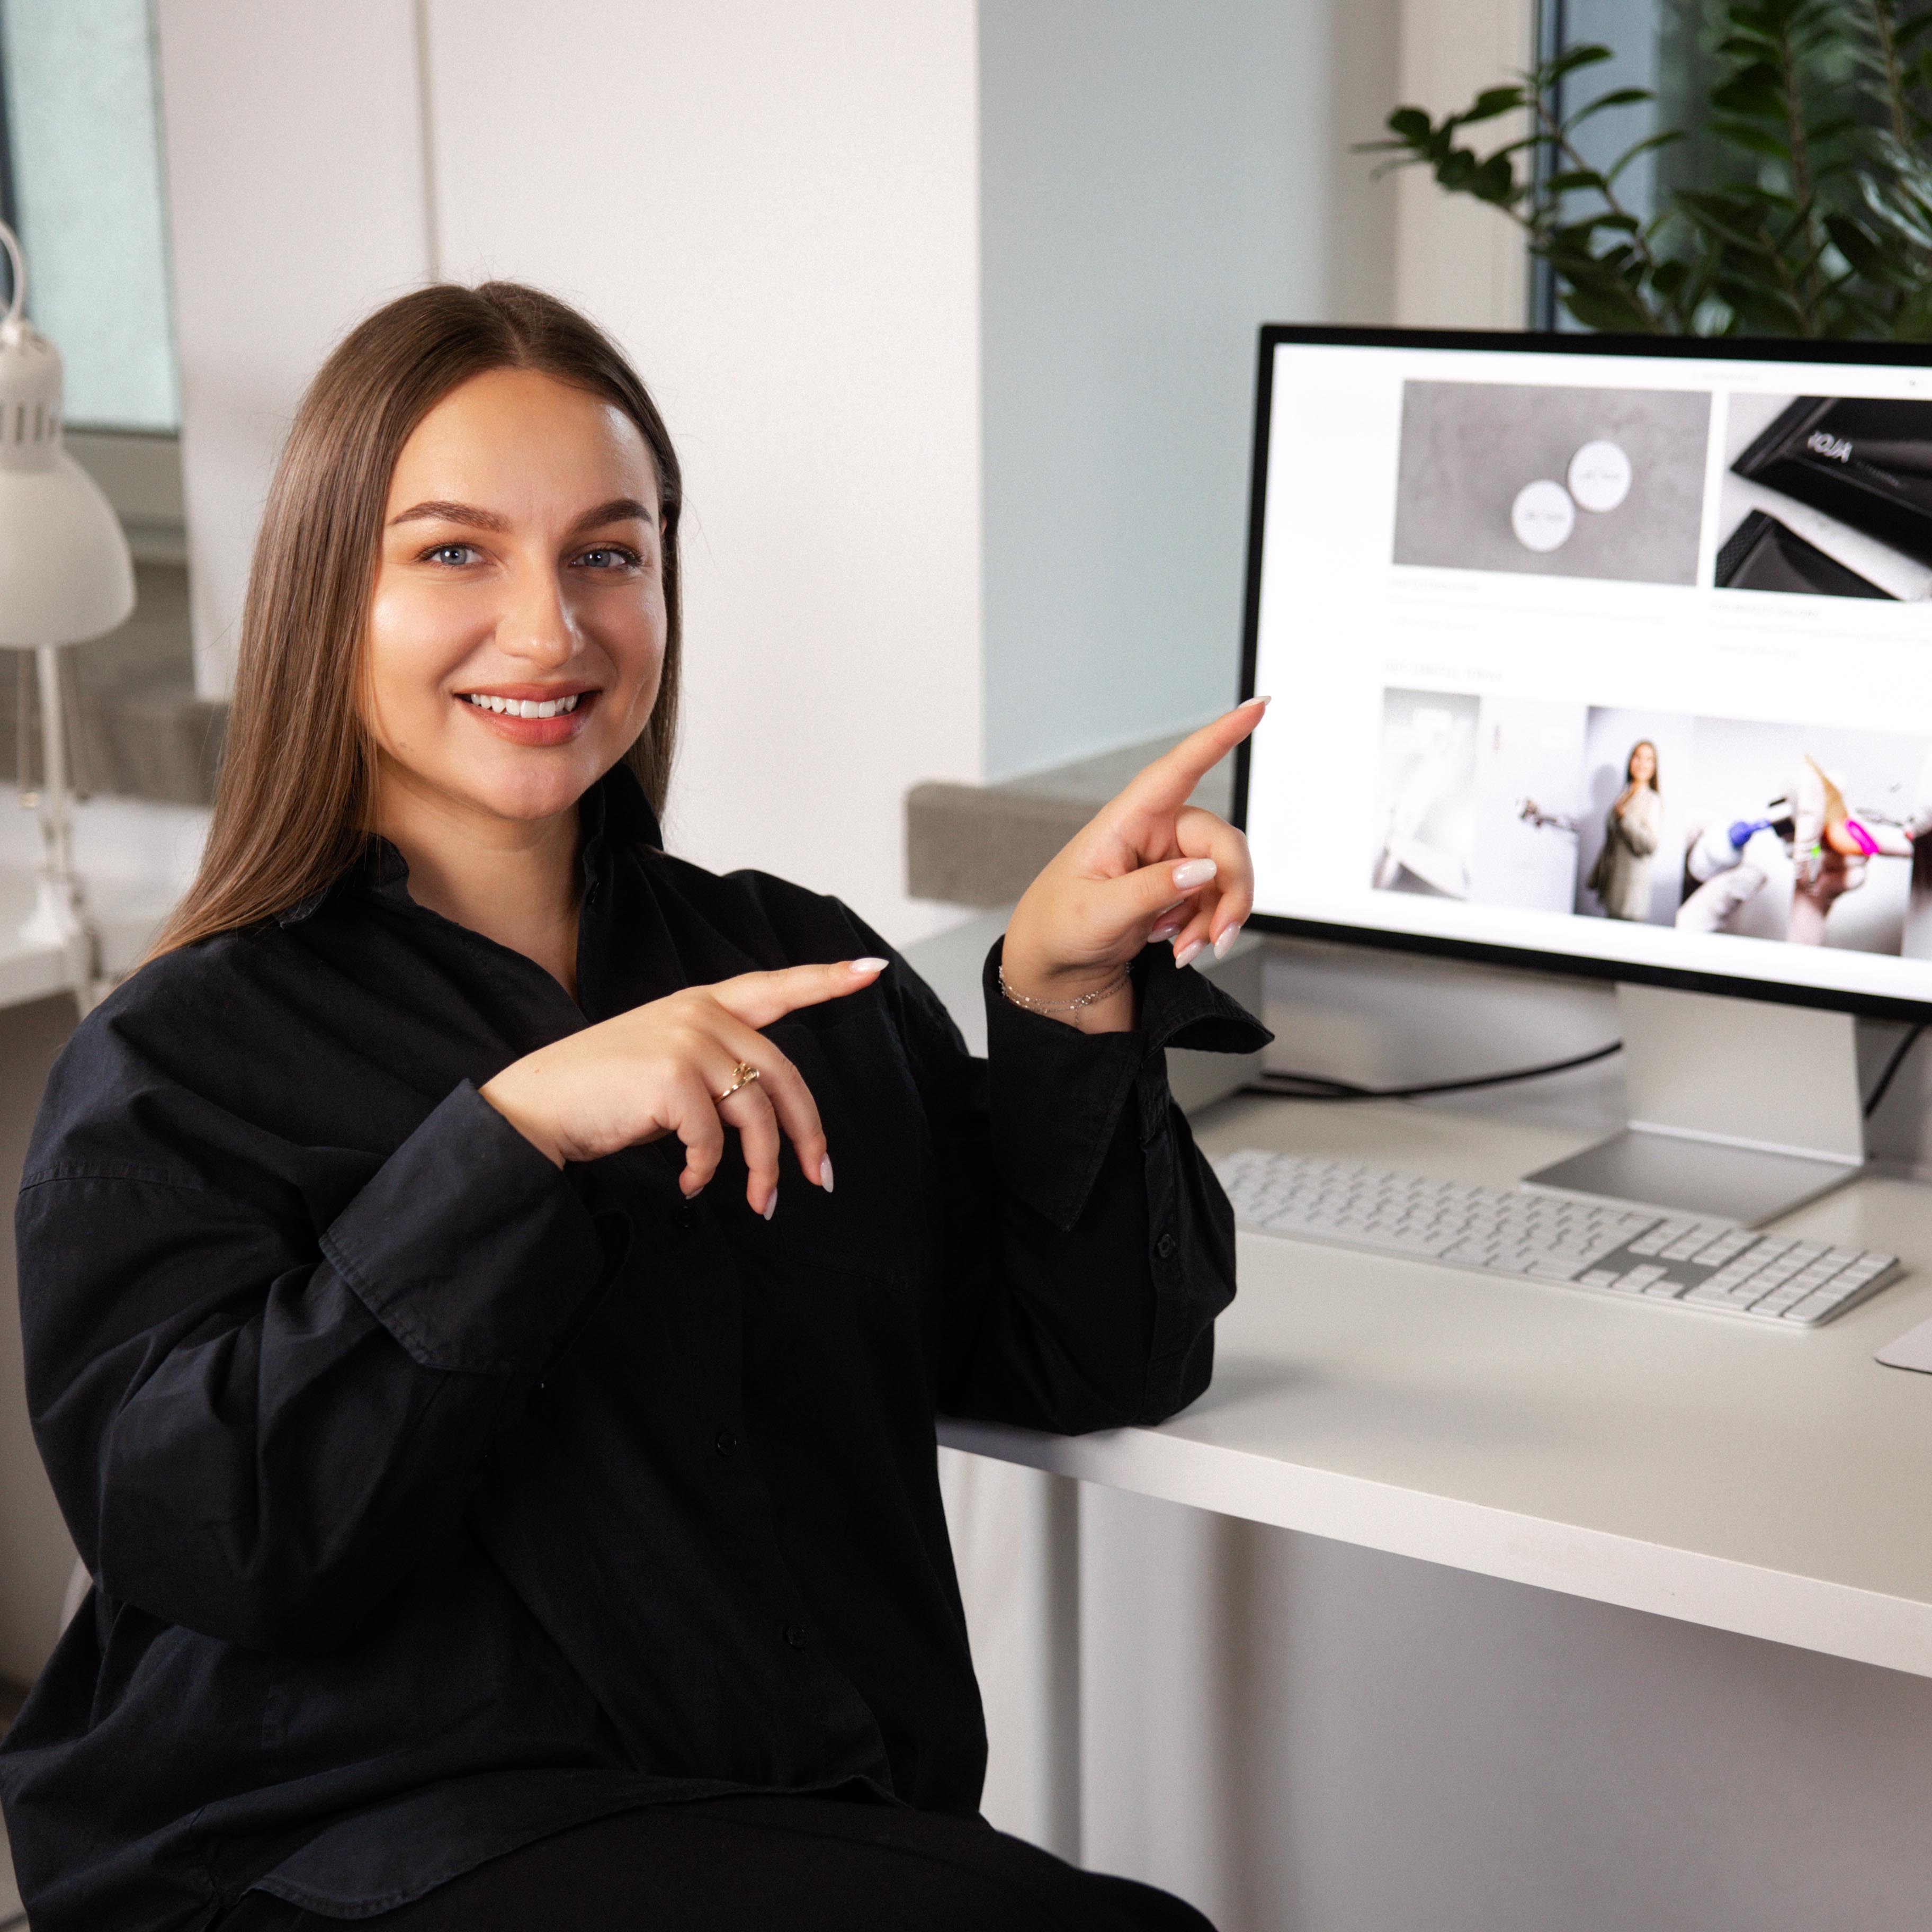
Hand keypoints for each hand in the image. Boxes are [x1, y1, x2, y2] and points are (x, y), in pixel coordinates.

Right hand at [480, 958, 887, 1213]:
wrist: (536, 1105)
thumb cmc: (603, 1092)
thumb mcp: (667, 1063)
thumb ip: (716, 1067)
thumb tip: (765, 1118)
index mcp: (703, 1002)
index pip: (775, 986)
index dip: (826, 980)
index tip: (871, 970)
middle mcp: (700, 1013)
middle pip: (783, 1076)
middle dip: (809, 1135)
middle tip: (821, 1179)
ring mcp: (687, 1041)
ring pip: (756, 1114)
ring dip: (763, 1169)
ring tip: (761, 1203)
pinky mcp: (672, 1077)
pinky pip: (715, 1139)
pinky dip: (707, 1171)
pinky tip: (689, 1184)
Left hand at [999, 698, 1266, 1031]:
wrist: (1055, 966)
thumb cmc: (1059, 927)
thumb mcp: (1098, 912)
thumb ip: (1151, 890)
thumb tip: (1203, 871)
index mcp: (1126, 821)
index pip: (1178, 769)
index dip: (1219, 736)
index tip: (1256, 707)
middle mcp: (1154, 832)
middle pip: (1220, 843)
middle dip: (1230, 891)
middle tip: (1220, 937)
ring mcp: (1170, 860)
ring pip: (1226, 875)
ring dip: (1217, 918)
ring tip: (1185, 950)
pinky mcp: (1180, 888)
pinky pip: (1217, 900)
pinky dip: (1207, 928)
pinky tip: (1179, 946)